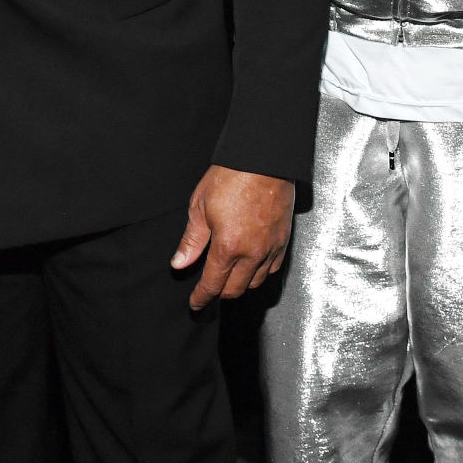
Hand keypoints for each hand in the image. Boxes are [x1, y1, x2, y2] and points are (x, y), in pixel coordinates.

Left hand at [171, 165, 294, 310]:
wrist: (264, 159)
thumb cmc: (231, 177)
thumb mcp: (200, 207)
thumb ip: (191, 241)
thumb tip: (179, 263)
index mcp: (228, 246)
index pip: (213, 284)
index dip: (201, 298)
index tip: (196, 303)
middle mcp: (252, 253)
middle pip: (235, 289)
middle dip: (219, 294)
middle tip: (210, 290)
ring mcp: (270, 248)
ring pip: (255, 283)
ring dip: (240, 285)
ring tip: (229, 278)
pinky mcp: (284, 240)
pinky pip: (273, 269)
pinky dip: (260, 274)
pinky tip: (252, 268)